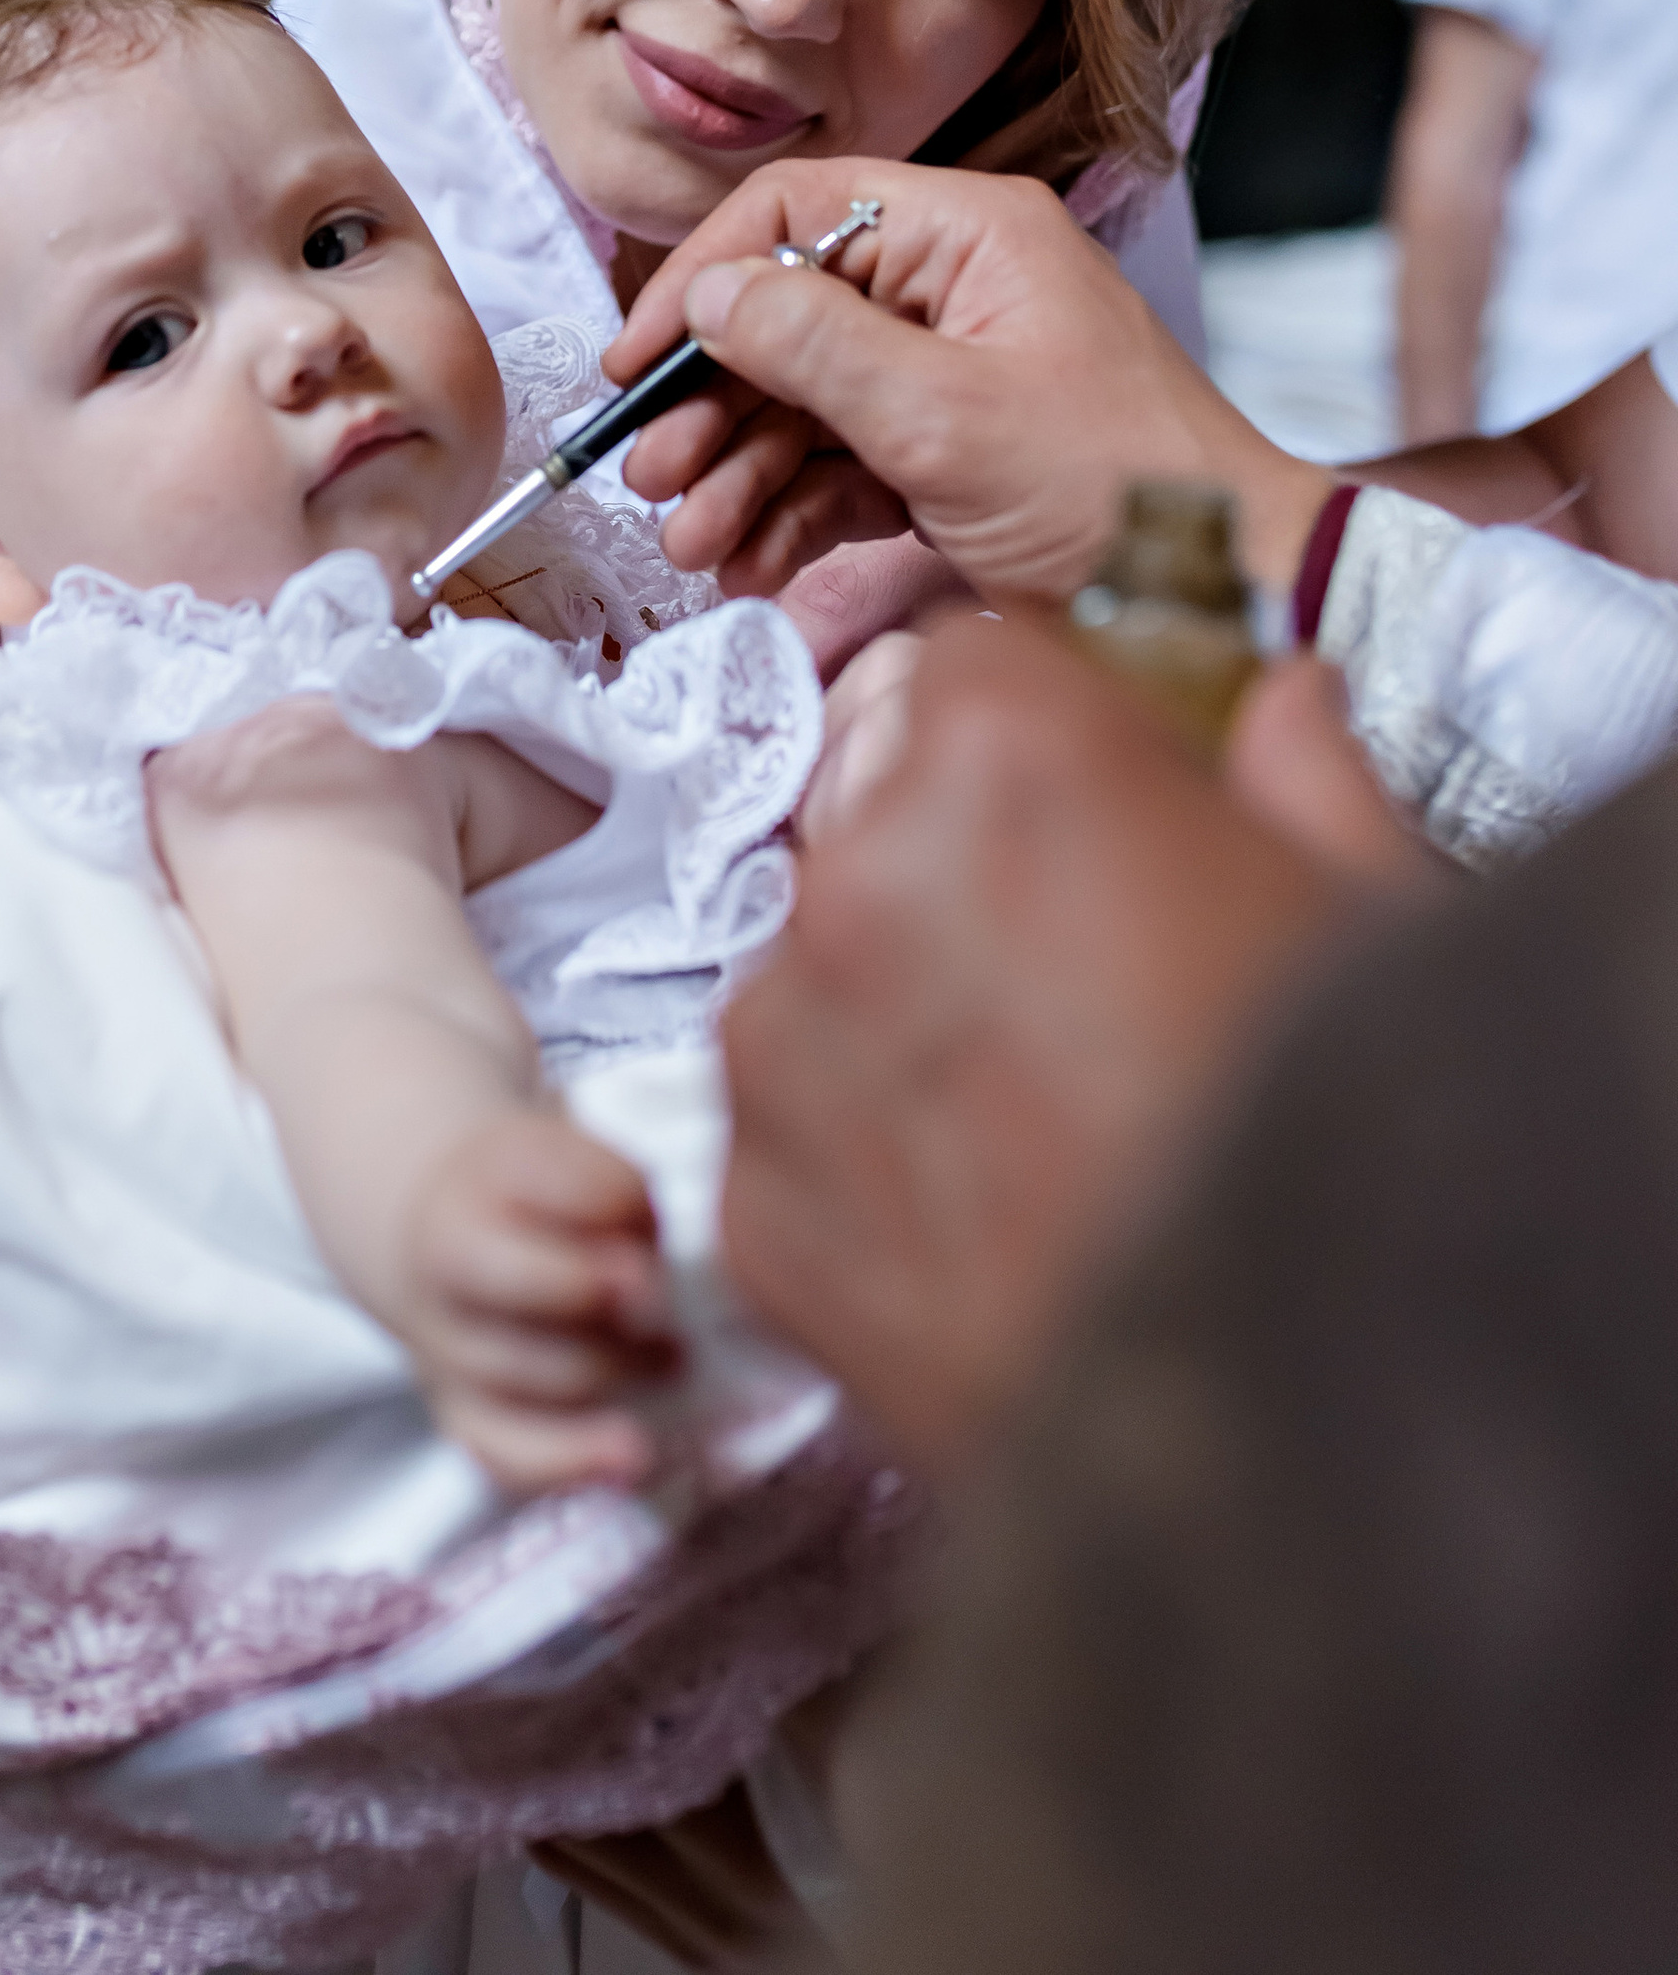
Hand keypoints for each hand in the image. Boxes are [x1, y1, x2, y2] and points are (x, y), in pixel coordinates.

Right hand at [396, 1107, 680, 1493]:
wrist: (440, 1225)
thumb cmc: (536, 1191)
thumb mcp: (575, 1158)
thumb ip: (617, 1199)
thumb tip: (645, 1281)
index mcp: (478, 1184)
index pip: (539, 1200)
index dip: (599, 1228)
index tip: (644, 1246)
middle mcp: (446, 1270)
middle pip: (523, 1294)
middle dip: (599, 1302)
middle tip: (655, 1302)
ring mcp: (446, 1349)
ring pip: (527, 1378)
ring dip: (613, 1370)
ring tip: (669, 1357)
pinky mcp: (461, 1411)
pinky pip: (505, 1453)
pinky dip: (569, 1460)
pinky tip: (630, 1455)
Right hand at [604, 159, 1329, 604]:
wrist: (1225, 598)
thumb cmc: (1119, 489)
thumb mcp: (948, 416)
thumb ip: (816, 347)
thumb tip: (708, 294)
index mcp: (968, 237)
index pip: (797, 212)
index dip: (704, 279)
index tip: (638, 358)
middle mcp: (952, 290)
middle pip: (787, 318)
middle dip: (712, 404)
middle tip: (652, 474)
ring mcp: (949, 375)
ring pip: (804, 403)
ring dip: (738, 472)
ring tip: (692, 540)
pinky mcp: (949, 455)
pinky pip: (841, 467)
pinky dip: (790, 514)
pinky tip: (748, 562)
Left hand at [720, 608, 1366, 1472]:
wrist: (1284, 1461)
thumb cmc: (1352, 1162)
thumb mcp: (1377, 924)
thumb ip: (1299, 776)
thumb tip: (1277, 706)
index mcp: (1008, 764)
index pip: (969, 668)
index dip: (1046, 734)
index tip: (1104, 805)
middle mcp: (856, 879)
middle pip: (883, 813)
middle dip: (968, 866)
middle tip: (1092, 983)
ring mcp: (782, 1049)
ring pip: (826, 972)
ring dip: (905, 1014)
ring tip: (1050, 1128)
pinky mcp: (750, 1208)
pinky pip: (797, 1128)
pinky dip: (871, 1160)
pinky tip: (994, 1223)